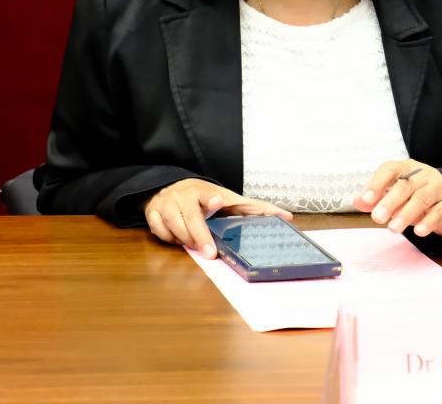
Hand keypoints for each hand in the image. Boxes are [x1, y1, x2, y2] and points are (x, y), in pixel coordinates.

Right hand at [144, 179, 291, 257]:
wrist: (169, 187)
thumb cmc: (205, 198)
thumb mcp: (229, 200)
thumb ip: (256, 209)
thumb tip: (288, 218)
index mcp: (205, 191)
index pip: (208, 193)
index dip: (212, 199)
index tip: (218, 201)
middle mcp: (184, 195)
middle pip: (190, 217)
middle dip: (199, 236)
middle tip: (210, 254)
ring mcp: (166, 203)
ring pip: (172, 225)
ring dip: (184, 238)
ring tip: (195, 247)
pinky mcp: (152, 212)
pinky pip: (158, 230)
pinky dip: (167, 237)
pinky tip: (177, 240)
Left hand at [353, 160, 441, 238]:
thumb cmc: (417, 196)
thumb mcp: (396, 195)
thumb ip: (376, 198)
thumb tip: (359, 201)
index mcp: (406, 168)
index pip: (390, 169)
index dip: (377, 184)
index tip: (366, 199)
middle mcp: (423, 174)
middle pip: (405, 185)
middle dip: (389, 202)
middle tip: (377, 218)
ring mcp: (439, 187)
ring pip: (422, 198)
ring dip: (406, 214)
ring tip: (394, 228)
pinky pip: (439, 211)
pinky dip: (428, 222)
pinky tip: (418, 231)